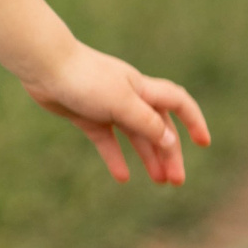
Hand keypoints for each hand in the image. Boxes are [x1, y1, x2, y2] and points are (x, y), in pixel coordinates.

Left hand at [24, 44, 210, 184]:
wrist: (43, 65)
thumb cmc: (84, 78)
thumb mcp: (121, 103)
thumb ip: (146, 122)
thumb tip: (169, 140)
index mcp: (142, 89)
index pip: (178, 103)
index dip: (194, 121)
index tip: (204, 144)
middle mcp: (128, 97)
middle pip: (157, 127)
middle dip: (170, 153)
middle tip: (176, 181)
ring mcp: (107, 107)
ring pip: (134, 136)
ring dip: (148, 158)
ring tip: (159, 182)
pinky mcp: (86, 116)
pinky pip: (106, 140)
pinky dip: (115, 157)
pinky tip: (122, 177)